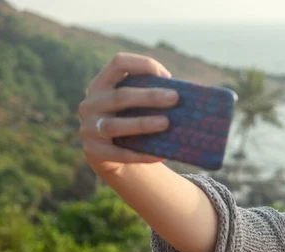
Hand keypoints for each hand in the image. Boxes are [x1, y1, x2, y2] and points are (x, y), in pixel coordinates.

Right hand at [78, 52, 179, 175]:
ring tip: (166, 123)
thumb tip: (196, 95)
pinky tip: (162, 155)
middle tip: (175, 98)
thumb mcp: (135, 105)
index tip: (166, 75)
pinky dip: (142, 154)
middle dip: (149, 96)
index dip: (142, 64)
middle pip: (120, 96)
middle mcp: (90, 103)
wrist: (109, 154)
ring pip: (115, 126)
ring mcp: (89, 128)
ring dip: (142, 124)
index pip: (118, 63)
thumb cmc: (131, 120)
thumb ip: (152, 96)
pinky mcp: (94, 152)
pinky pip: (120, 154)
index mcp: (102, 84)